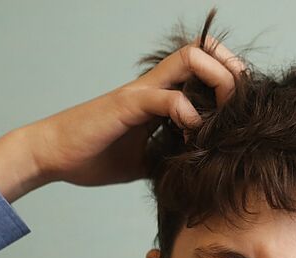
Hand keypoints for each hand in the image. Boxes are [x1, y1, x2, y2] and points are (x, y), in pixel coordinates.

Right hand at [0, 37, 243, 201]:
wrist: (52, 156)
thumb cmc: (96, 155)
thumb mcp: (147, 159)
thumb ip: (172, 153)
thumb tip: (200, 168)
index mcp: (159, 96)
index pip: (203, 68)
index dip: (228, 79)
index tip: (240, 109)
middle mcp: (153, 86)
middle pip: (204, 52)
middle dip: (233, 73)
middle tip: (242, 106)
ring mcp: (141, 92)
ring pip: (191, 60)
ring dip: (217, 83)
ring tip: (222, 117)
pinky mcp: (128, 105)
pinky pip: (169, 98)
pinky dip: (189, 115)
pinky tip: (192, 138)